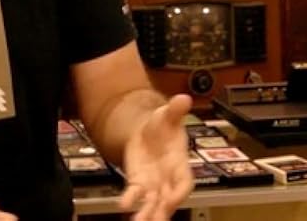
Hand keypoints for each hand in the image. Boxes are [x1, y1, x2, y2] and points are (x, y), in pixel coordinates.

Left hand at [119, 94, 194, 220]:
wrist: (147, 129)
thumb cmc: (163, 125)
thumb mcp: (168, 114)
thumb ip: (176, 109)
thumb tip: (184, 98)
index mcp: (180, 163)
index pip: (184, 182)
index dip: (180, 192)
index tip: (172, 200)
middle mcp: (168, 178)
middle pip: (168, 199)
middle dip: (162, 211)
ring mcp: (153, 183)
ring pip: (152, 203)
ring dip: (147, 214)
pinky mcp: (138, 182)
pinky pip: (135, 194)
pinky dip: (130, 200)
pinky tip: (122, 206)